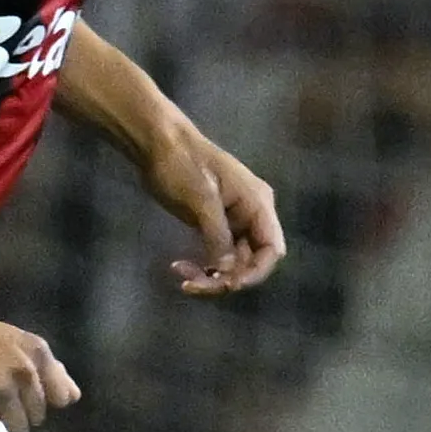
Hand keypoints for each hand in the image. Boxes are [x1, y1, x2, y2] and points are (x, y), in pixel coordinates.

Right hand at [0, 310, 78, 431]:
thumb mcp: (9, 341)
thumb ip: (45, 367)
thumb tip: (74, 397)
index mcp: (36, 351)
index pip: (61, 395)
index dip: (40, 399)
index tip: (19, 394)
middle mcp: (24, 371)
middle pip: (39, 415)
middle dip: (18, 412)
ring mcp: (2, 392)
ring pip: (20, 430)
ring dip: (2, 426)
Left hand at [147, 130, 284, 296]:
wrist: (159, 145)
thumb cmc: (182, 164)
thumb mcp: (201, 198)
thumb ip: (217, 234)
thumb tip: (227, 270)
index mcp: (257, 203)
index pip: (271, 248)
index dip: (255, 272)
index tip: (229, 284)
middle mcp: (252, 215)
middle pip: (252, 261)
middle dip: (226, 279)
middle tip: (193, 286)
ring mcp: (234, 222)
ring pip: (233, 263)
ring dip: (211, 277)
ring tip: (182, 278)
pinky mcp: (216, 227)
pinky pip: (218, 256)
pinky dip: (202, 267)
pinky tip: (179, 268)